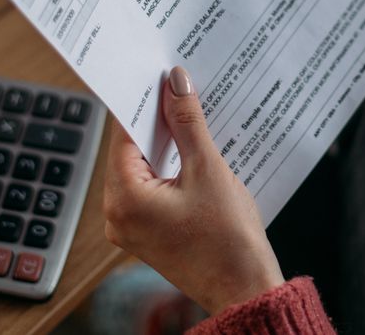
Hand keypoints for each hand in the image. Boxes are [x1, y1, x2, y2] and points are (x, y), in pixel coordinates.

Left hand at [103, 66, 283, 313]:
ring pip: (142, 167)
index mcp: (124, 198)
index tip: (159, 74)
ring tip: (190, 115)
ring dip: (166, 142)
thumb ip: (188, 123)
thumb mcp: (208, 170)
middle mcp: (118, 214)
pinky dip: (170, 166)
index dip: (143, 101)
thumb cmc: (229, 240)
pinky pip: (152, 186)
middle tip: (179, 88)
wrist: (246, 289)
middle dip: (157, 120)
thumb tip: (176, 83)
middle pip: (131, 149)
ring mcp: (131, 225)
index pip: (124, 134)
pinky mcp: (149, 231)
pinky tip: (192, 148)